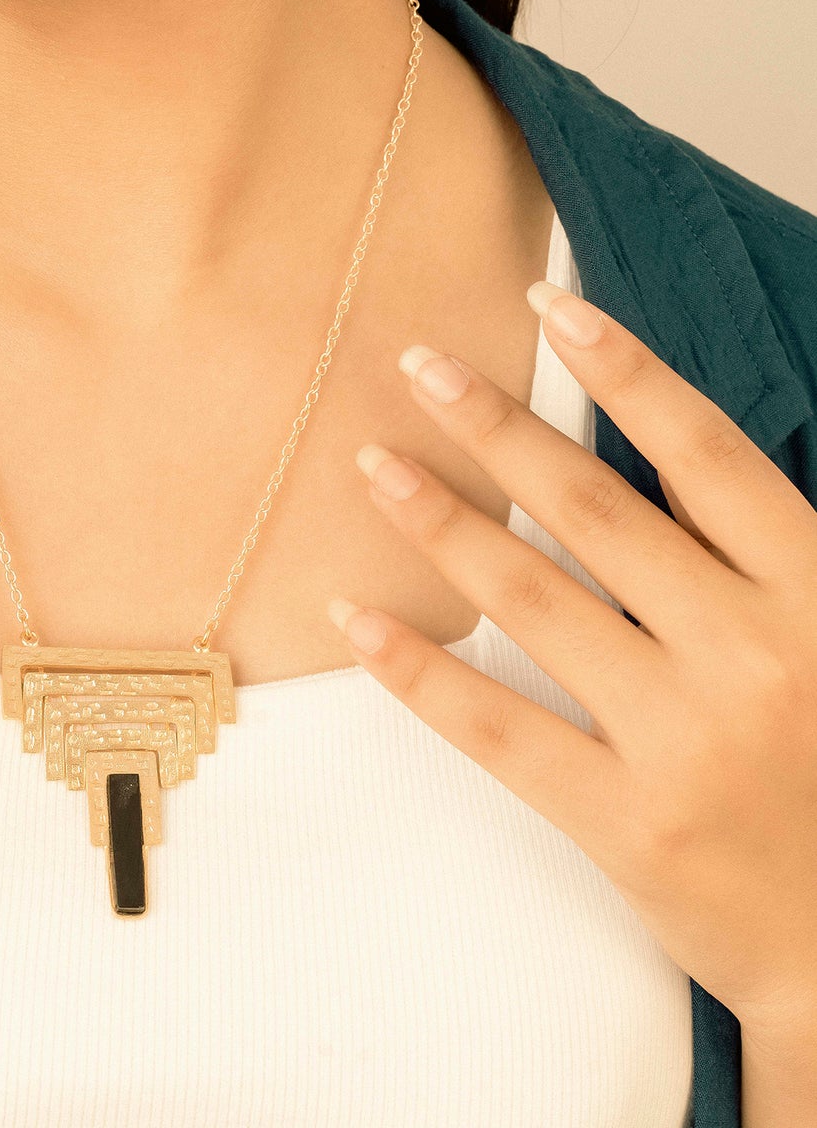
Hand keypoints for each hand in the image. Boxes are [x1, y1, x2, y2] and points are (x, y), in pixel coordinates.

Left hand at [326, 278, 816, 1040]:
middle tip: (419, 367)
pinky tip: (357, 615)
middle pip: (593, 510)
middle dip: (498, 427)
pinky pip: (496, 724)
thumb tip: (671, 456)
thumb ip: (768, 555)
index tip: (550, 306)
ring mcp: (683, 740)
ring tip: (372, 465)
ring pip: (533, 598)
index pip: (704, 453)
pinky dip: (417, 667)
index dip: (624, 370)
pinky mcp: (625, 821)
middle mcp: (749, 653)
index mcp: (816, 596)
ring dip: (441, 521)